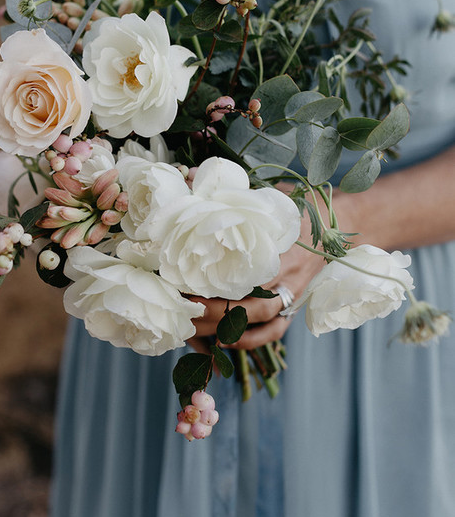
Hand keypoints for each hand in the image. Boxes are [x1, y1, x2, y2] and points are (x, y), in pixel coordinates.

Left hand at [187, 191, 339, 349]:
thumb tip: (190, 175)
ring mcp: (291, 292)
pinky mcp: (294, 306)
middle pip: (243, 298)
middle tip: (177, 305)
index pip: (237, 265)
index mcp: (275, 242)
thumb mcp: (266, 195)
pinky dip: (249, 341)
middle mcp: (285, 271)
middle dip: (208, 307)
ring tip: (191, 325)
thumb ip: (230, 192)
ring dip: (222, 325)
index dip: (206, 276)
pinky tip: (223, 341)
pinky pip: (273, 332)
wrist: (338, 224)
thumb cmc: (296, 207)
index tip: (178, 278)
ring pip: (255, 318)